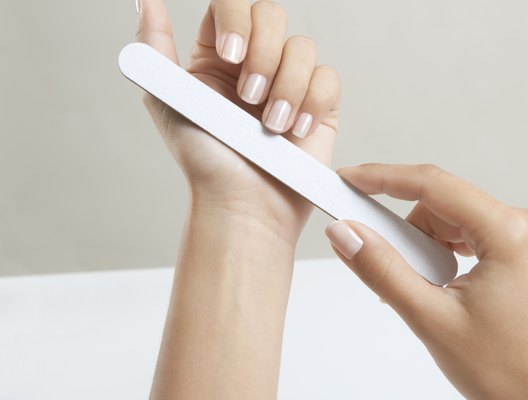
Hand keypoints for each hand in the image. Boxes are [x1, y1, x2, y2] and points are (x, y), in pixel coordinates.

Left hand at [136, 0, 339, 244]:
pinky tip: (295, 130)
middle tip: (249, 97)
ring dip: (287, 87)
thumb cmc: (206, 162)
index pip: (231, 6)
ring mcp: (290, 83)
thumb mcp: (167, 98)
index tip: (231, 56)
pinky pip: (328, 79)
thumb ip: (154, 46)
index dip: (237, 21)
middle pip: (272, 15)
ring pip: (302, 47)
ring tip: (271, 125)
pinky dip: (312, 103)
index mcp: (218, 57)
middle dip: (264, 55)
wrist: (245, 205)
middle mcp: (256, 63)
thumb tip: (146, 1)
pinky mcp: (319, 105)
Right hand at [325, 164, 527, 399]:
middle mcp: (524, 225)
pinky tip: (432, 282)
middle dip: (402, 227)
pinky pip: (467, 233)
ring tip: (415, 286)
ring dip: (421, 244)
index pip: (433, 185)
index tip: (348, 179)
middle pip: (441, 202)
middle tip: (369, 250)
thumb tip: (346, 233)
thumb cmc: (507, 369)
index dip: (383, 178)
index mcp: (510, 233)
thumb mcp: (431, 318)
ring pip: (451, 218)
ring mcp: (525, 237)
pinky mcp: (520, 250)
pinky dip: (440, 251)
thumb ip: (382, 270)